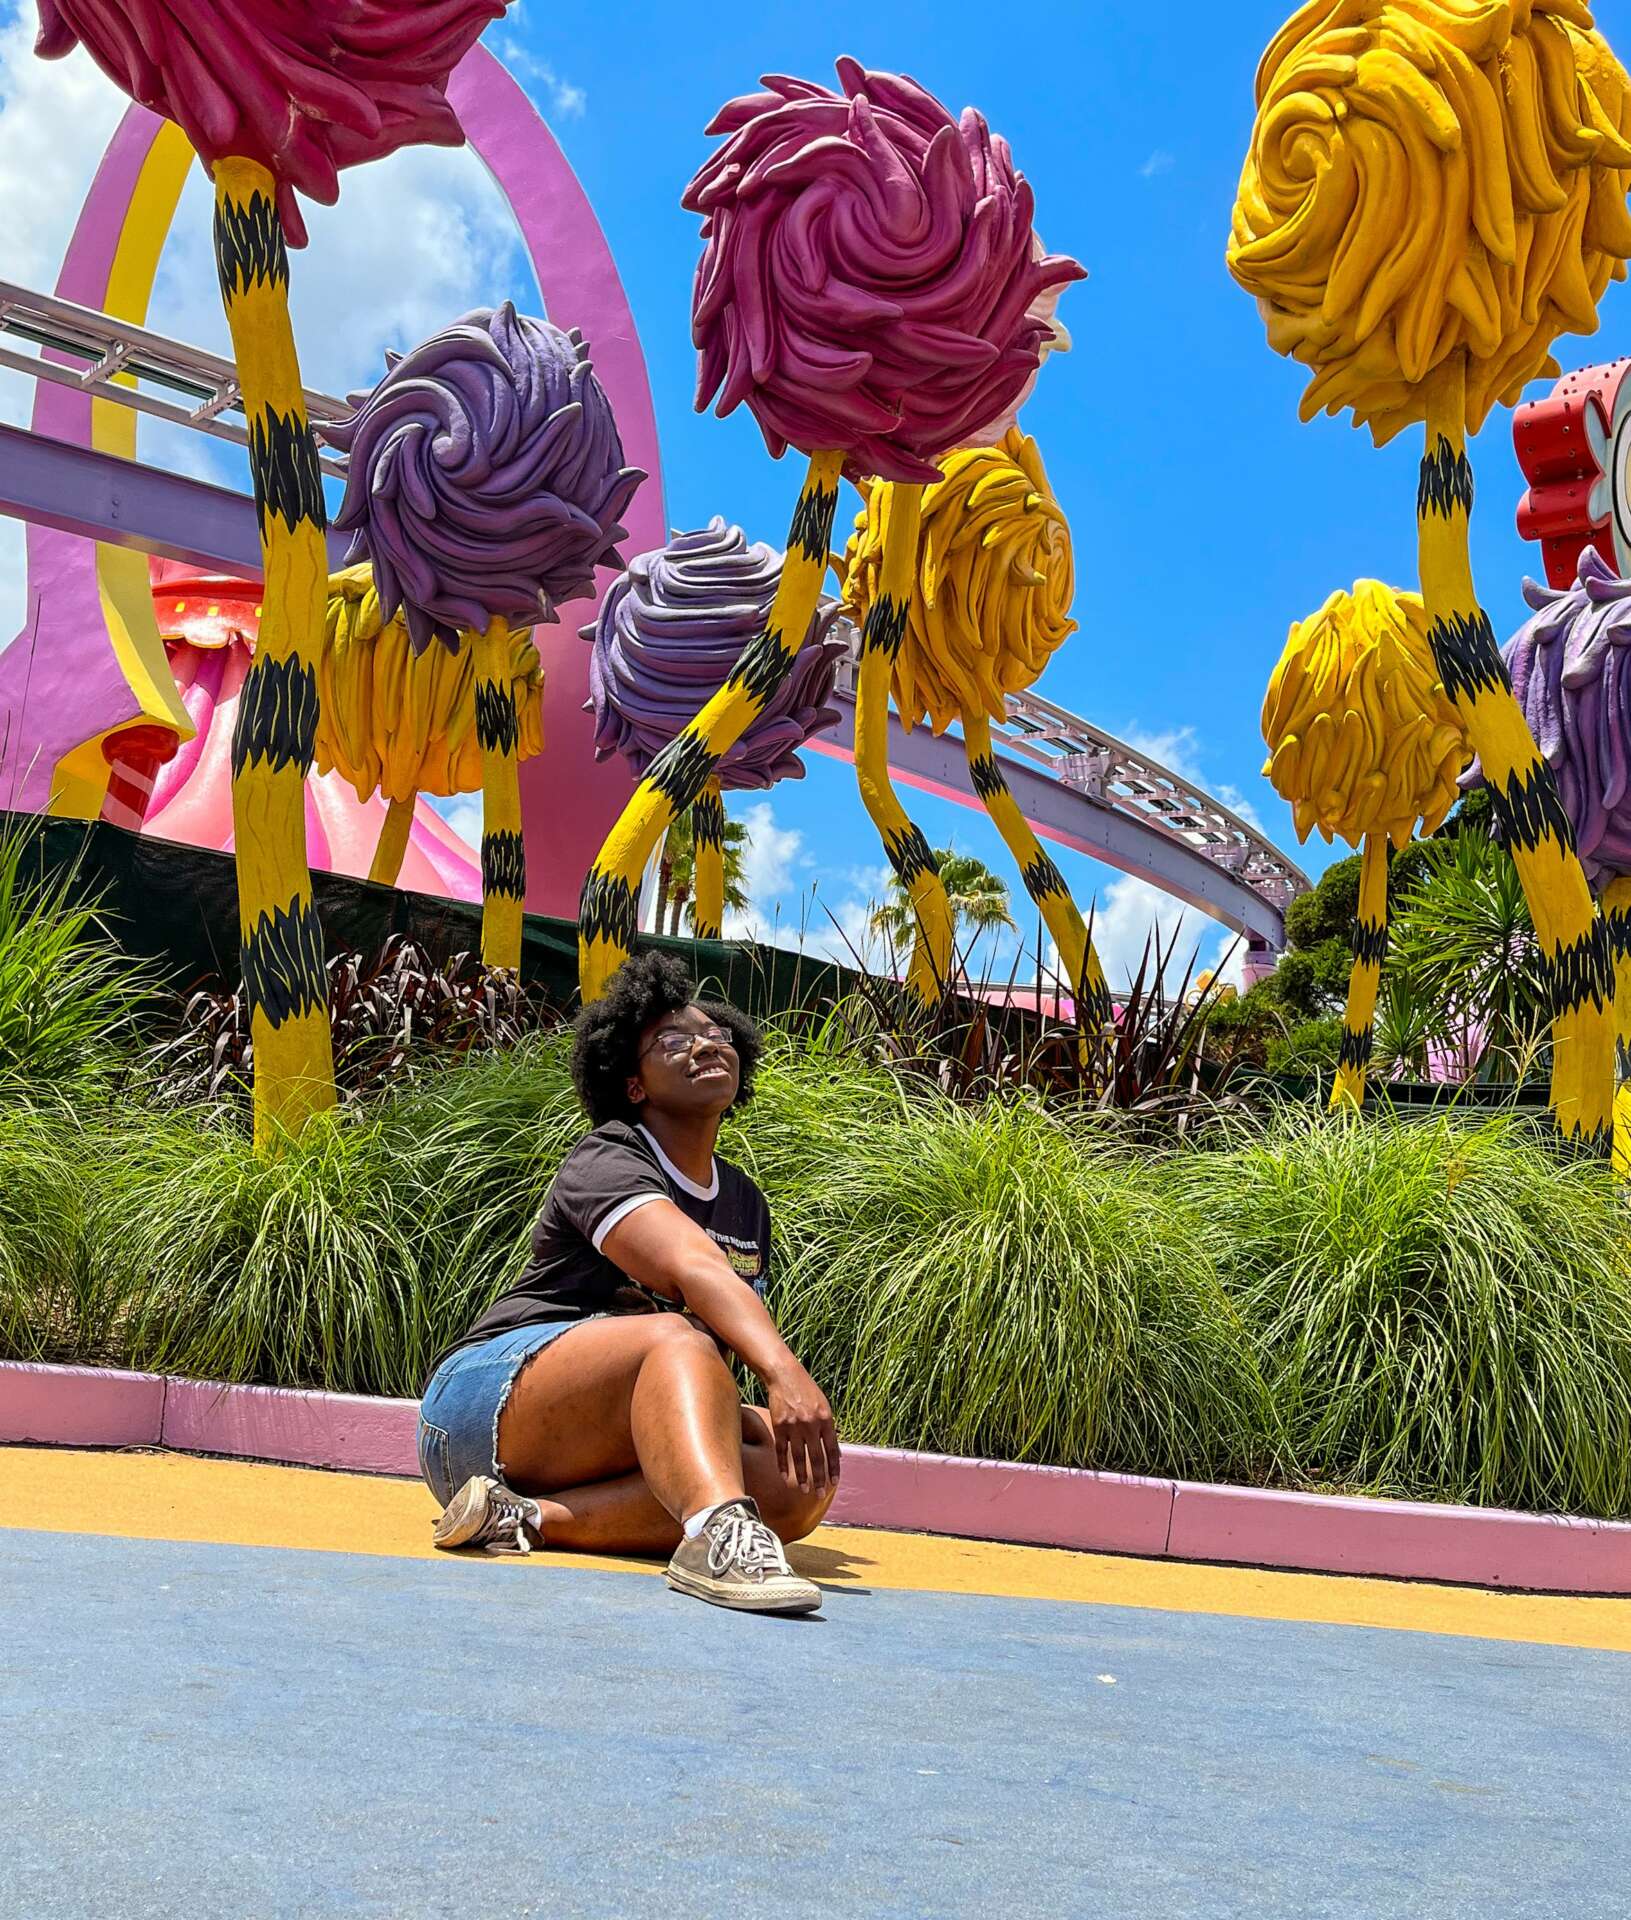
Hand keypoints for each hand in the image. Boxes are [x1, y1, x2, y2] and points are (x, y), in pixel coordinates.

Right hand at [764, 1361, 840, 1496]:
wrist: (785, 1376)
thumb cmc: (807, 1392)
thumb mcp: (824, 1407)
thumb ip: (830, 1429)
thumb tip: (837, 1454)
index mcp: (826, 1419)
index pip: (832, 1450)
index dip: (834, 1468)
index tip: (834, 1482)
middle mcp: (811, 1424)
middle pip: (816, 1458)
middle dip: (819, 1478)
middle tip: (820, 1494)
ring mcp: (794, 1426)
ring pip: (798, 1458)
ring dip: (801, 1476)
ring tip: (804, 1490)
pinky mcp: (779, 1425)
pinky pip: (781, 1450)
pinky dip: (783, 1465)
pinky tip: (785, 1477)